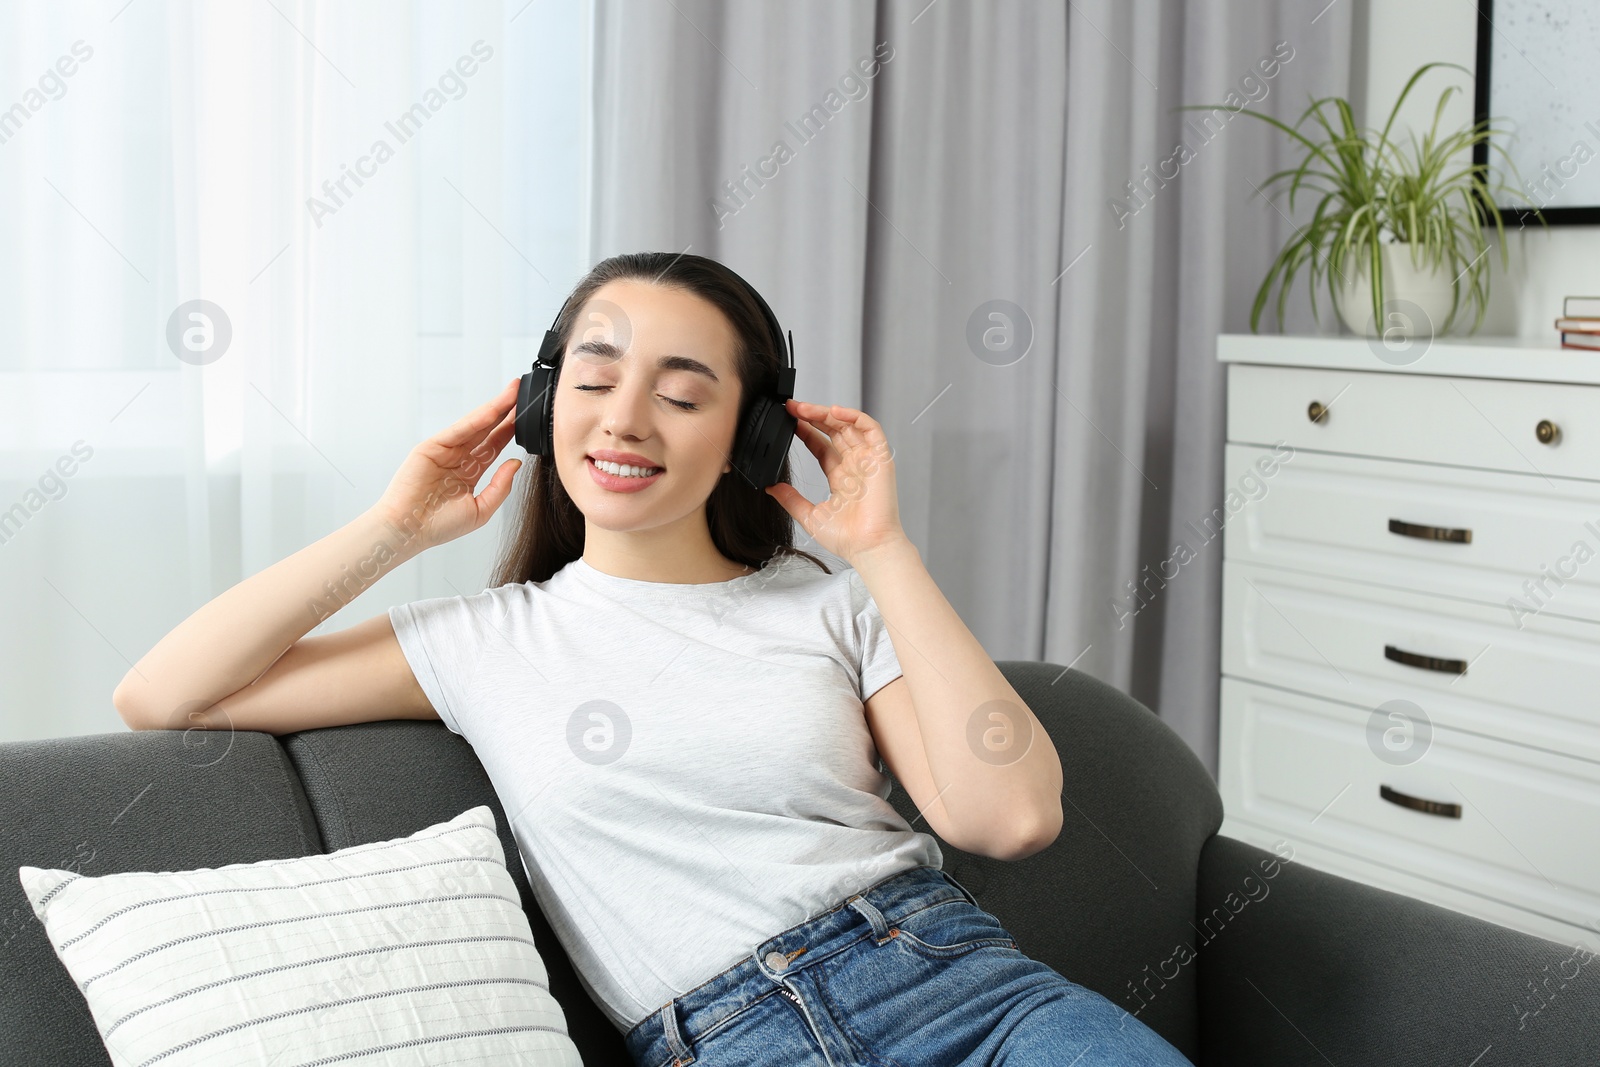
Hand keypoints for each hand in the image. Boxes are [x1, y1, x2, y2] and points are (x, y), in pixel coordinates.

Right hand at [373, 378, 523, 551]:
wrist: (409, 531)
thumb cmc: (439, 526)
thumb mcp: (480, 509)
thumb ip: (500, 486)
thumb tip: (516, 463)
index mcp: (469, 473)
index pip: (494, 446)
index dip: (510, 430)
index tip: (527, 417)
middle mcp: (457, 459)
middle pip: (486, 430)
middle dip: (505, 412)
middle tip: (523, 393)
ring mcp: (444, 451)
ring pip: (474, 426)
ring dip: (494, 408)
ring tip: (513, 393)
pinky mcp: (430, 447)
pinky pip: (457, 431)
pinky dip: (475, 420)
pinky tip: (492, 410)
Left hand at [765, 399, 908, 565]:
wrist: (867, 547)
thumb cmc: (847, 538)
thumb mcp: (809, 515)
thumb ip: (790, 499)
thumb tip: (771, 488)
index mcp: (841, 478)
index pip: (822, 446)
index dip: (806, 431)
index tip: (789, 421)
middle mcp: (855, 466)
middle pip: (833, 431)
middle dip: (813, 417)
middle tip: (791, 408)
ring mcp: (868, 461)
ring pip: (848, 426)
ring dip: (827, 413)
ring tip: (804, 408)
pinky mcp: (881, 459)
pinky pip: (871, 429)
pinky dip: (855, 416)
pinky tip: (834, 411)